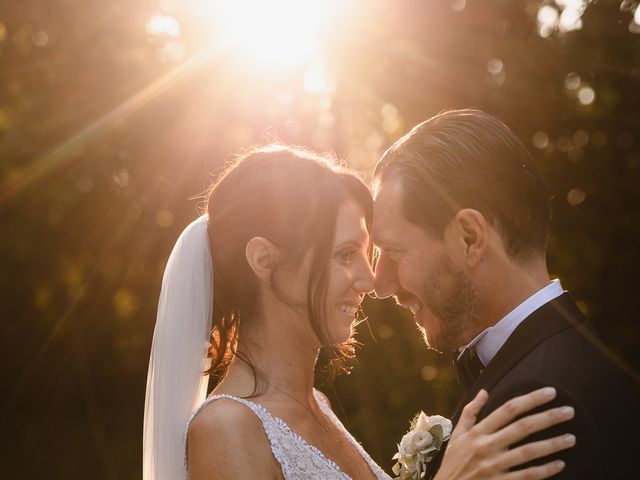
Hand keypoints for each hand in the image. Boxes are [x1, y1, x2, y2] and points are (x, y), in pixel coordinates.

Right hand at [434, 387, 574, 479]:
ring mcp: (495, 466)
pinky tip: (559, 463)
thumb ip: (471, 412)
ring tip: (571, 438)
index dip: (531, 399)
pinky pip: (528, 476)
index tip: (550, 392)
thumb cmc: (454, 461)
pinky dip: (545, 470)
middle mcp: (487, 446)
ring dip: (553, 444)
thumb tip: (484, 391)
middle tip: (570, 411)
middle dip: (549, 417)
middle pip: (523, 427)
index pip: (508, 409)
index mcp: (478, 431)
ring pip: (529, 452)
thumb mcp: (457, 434)